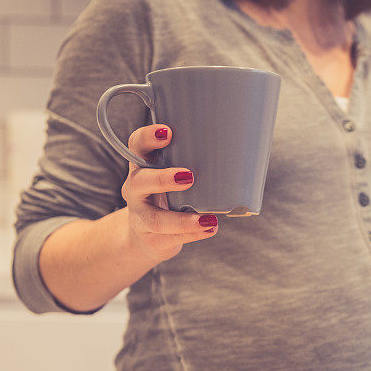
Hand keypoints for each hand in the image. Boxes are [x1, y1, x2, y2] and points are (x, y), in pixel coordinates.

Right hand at [122, 124, 217, 262]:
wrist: (147, 236)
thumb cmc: (169, 195)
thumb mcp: (173, 175)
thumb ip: (191, 163)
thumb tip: (235, 152)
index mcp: (142, 166)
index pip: (137, 146)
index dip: (148, 137)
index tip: (168, 132)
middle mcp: (135, 189)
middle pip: (140, 182)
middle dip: (163, 179)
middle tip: (189, 177)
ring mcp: (140, 216)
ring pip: (155, 219)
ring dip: (182, 220)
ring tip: (208, 219)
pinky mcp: (151, 238)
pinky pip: (170, 238)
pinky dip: (193, 234)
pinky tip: (210, 229)